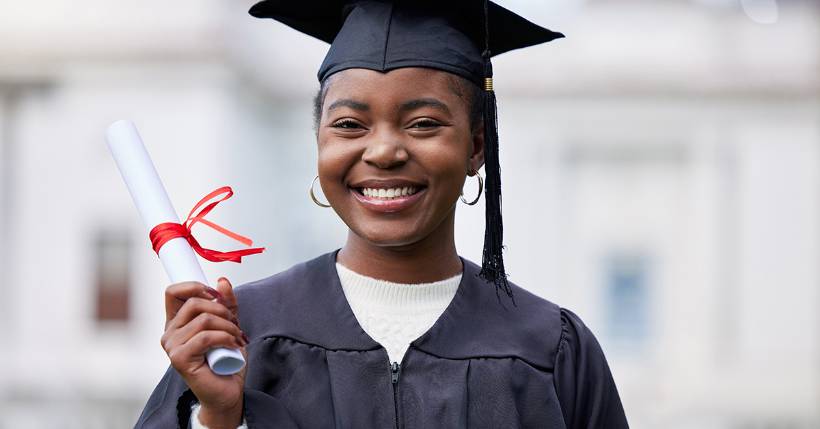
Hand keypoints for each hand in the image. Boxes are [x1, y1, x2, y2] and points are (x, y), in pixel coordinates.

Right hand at [161, 277, 246, 428]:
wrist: (227, 390)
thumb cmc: (225, 361)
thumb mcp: (229, 325)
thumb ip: (226, 303)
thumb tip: (222, 281)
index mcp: (176, 322)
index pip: (173, 292)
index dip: (195, 286)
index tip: (216, 295)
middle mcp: (169, 333)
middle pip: (194, 302)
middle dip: (222, 310)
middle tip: (235, 324)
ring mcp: (172, 346)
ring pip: (204, 319)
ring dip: (228, 326)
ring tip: (237, 337)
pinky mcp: (179, 358)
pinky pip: (206, 336)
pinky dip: (226, 338)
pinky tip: (234, 346)